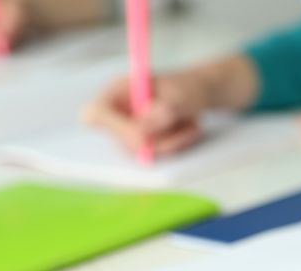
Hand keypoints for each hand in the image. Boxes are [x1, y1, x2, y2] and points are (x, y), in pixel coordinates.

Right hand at [82, 73, 205, 156]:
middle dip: (155, 139)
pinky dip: (175, 146)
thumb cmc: (189, 86)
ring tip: (190, 125)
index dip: (113, 127)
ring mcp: (130, 129)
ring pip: (140, 151)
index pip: (96, 112)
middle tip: (179, 128)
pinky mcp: (144, 143)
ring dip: (170, 142)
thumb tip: (142, 129)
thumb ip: (164, 109)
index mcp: (119, 89)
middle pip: (120, 139)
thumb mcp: (182, 94)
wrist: (204, 92)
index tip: (142, 136)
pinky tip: (188, 130)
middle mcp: (119, 111)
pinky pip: (155, 155)